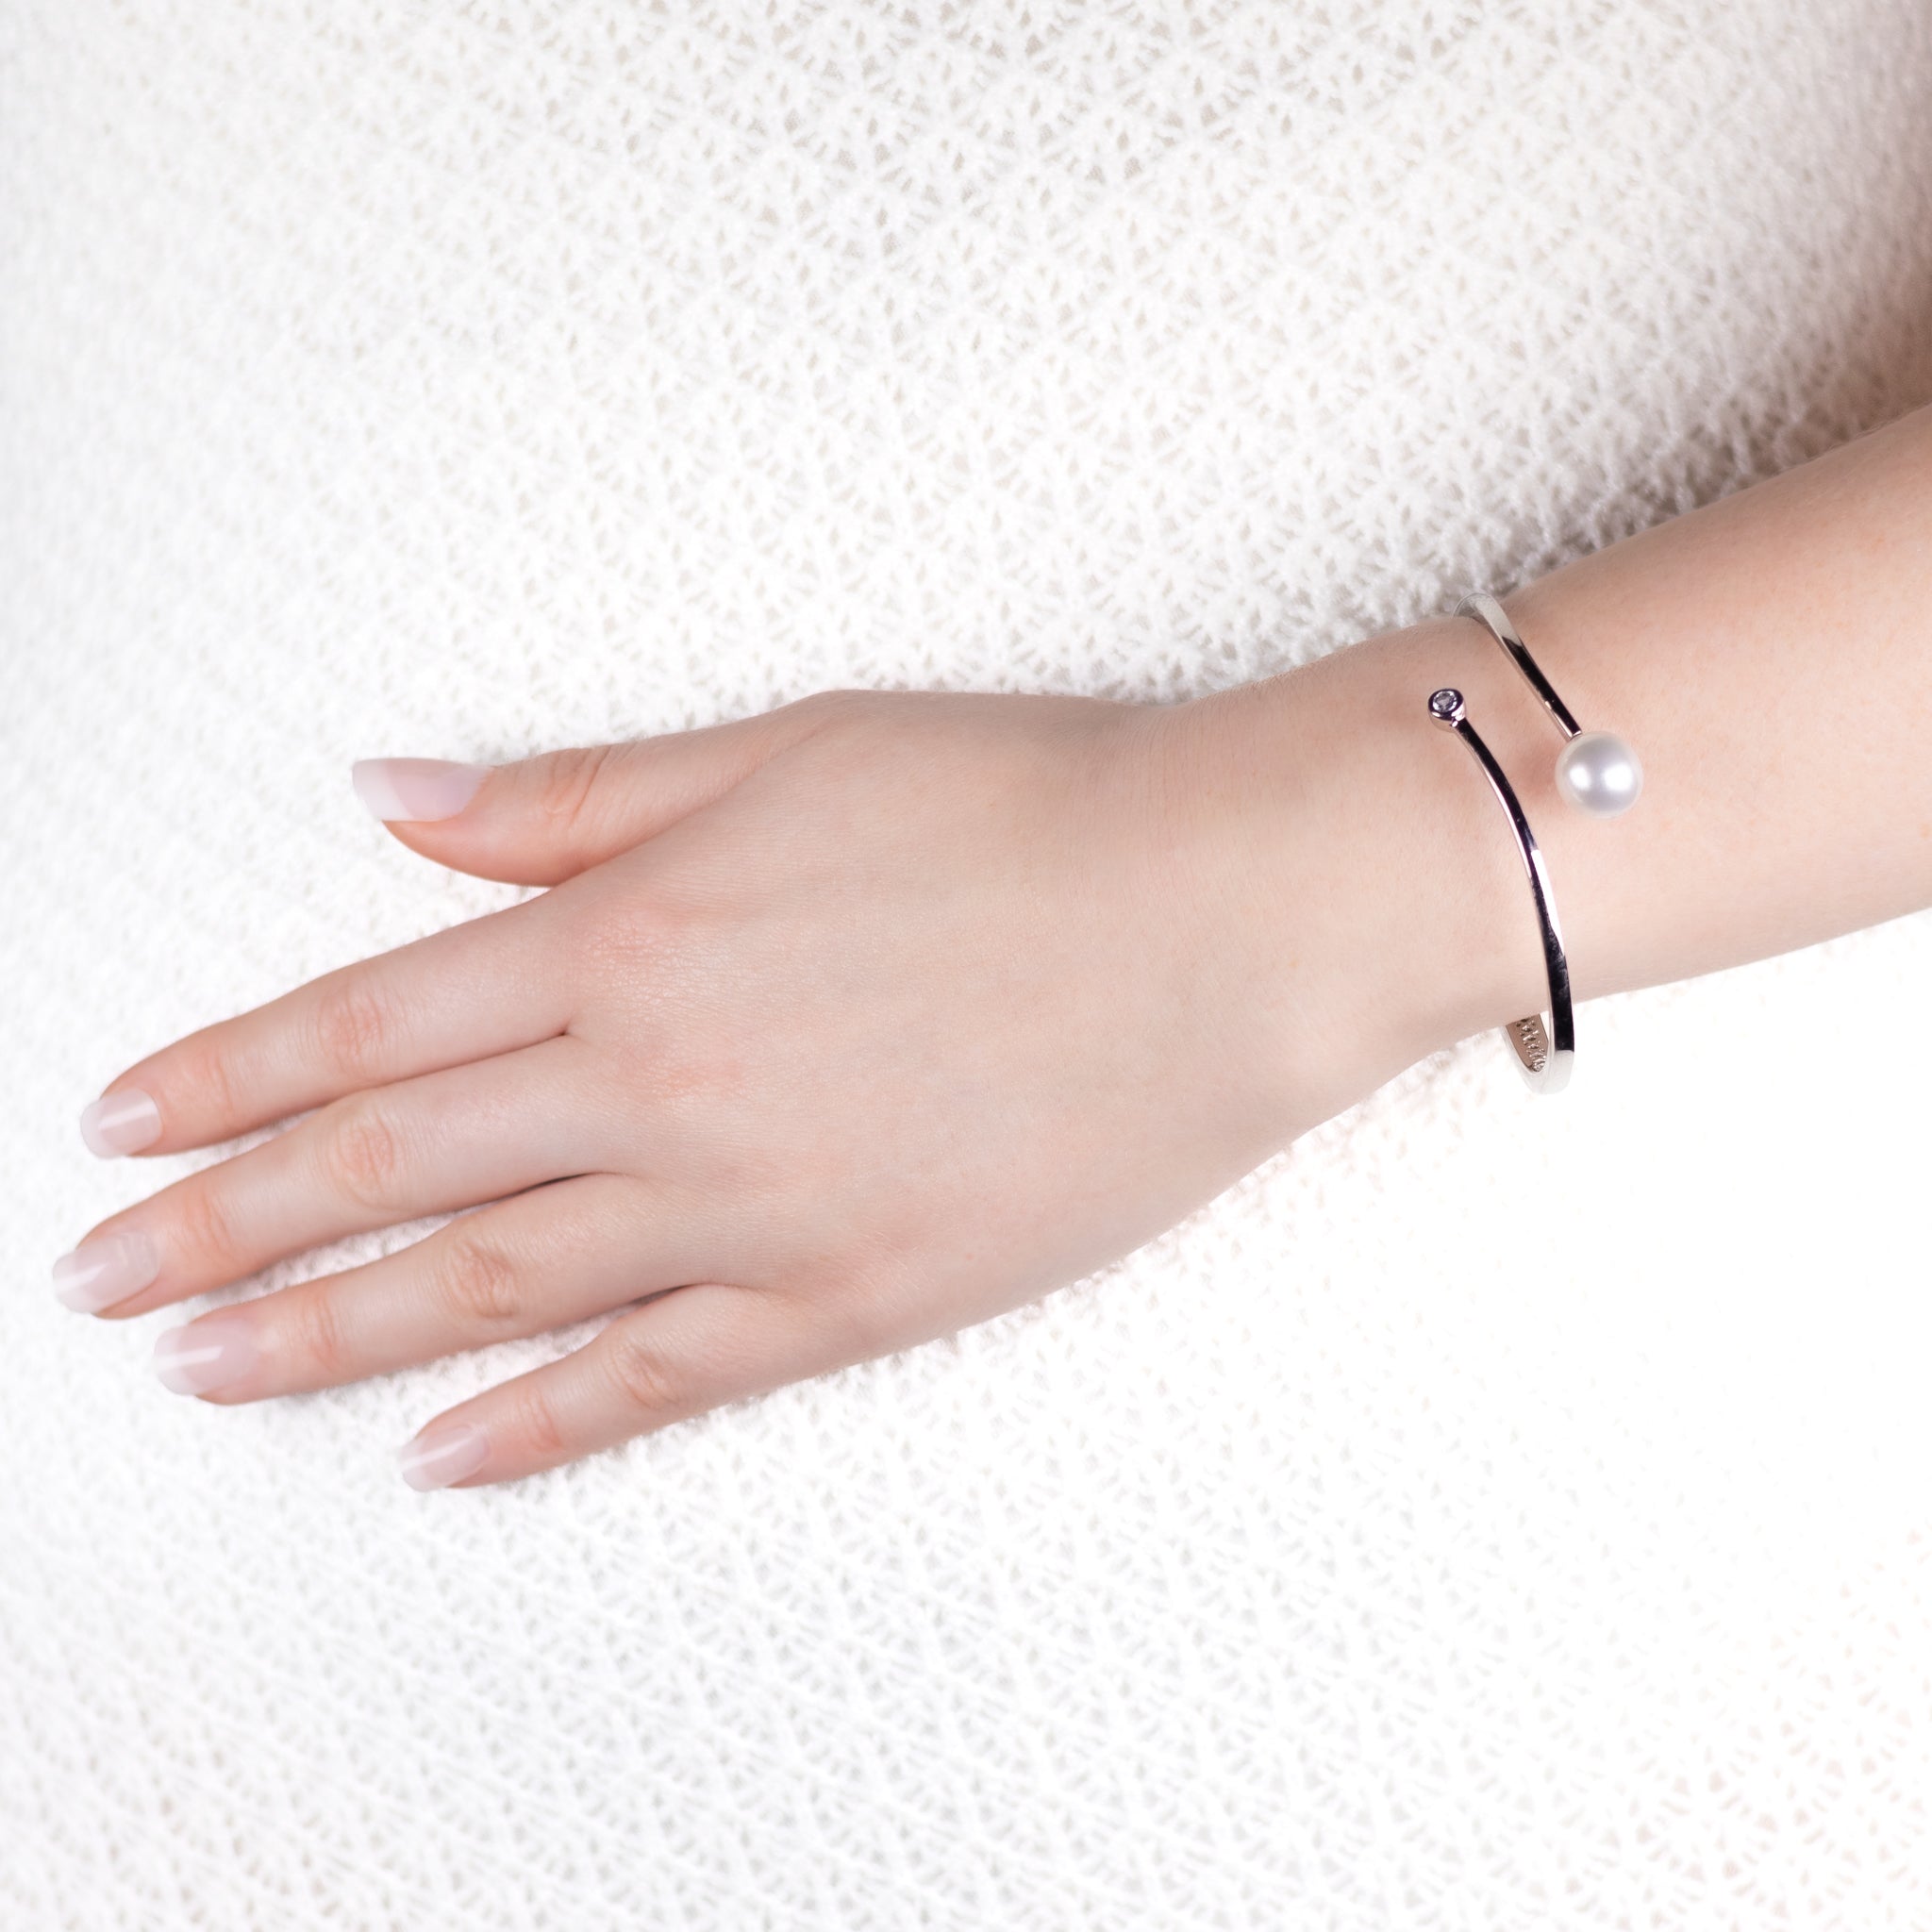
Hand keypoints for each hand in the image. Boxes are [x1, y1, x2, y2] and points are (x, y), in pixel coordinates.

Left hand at [53, 675, 1447, 1489]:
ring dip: (326, 1336)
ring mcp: (750, 1205)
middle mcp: (658, 1083)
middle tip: (101, 1283)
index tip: (124, 1131)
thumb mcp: (783, 750)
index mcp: (630, 936)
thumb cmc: (1025, 804)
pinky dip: (537, 1424)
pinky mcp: (851, 1295)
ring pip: (487, 1289)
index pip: (367, 1026)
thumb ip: (573, 798)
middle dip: (222, 1229)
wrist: (1229, 910)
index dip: (225, 1082)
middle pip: (386, 1173)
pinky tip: (442, 1454)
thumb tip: (395, 799)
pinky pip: (656, 1379)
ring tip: (208, 1371)